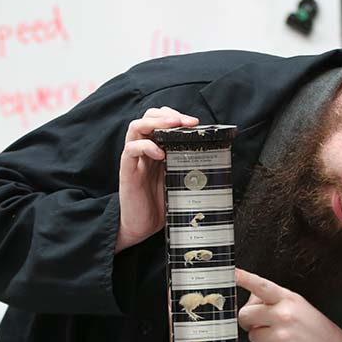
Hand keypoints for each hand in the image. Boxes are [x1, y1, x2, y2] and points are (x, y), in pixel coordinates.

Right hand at [116, 107, 198, 251]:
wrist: (141, 227)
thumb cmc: (160, 205)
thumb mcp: (179, 181)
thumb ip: (188, 166)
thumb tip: (214, 158)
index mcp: (156, 149)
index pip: (161, 120)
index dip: (176, 116)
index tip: (195, 123)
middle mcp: (144, 150)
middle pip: (148, 116)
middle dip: (168, 115)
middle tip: (187, 122)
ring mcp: (134, 159)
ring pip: (136, 127)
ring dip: (156, 122)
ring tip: (173, 126)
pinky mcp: (127, 170)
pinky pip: (131, 149)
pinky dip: (146, 146)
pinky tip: (160, 153)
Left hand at [235, 268, 341, 341]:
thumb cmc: (310, 324)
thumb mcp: (295, 302)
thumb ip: (271, 298)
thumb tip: (249, 297)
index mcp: (287, 298)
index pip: (262, 286)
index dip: (246, 279)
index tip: (233, 273)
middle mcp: (284, 314)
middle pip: (245, 315)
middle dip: (248, 321)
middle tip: (259, 323)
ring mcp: (282, 335)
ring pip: (252, 335)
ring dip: (261, 338)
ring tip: (279, 336)